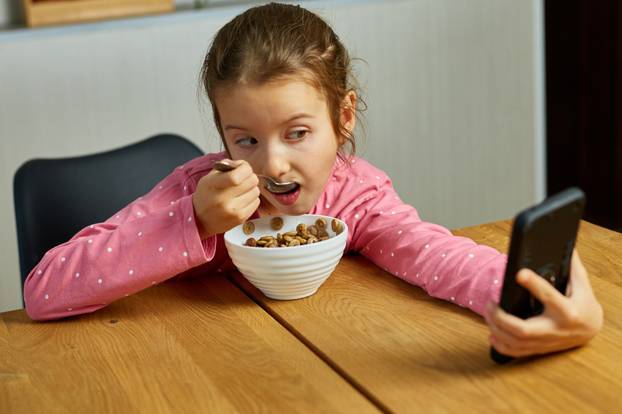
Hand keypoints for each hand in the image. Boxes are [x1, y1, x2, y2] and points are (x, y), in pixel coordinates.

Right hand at [192, 159, 259, 238]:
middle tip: (243, 179)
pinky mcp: (240, 219)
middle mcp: (222, 200)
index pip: (235, 176)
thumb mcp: (209, 177)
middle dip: (250, 177)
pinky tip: (242, 200)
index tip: (243, 168)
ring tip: (240, 191)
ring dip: (251, 188)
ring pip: (256, 191)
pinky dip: (252, 199)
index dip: (245, 168)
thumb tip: (242, 165)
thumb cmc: (207, 195)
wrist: (200, 219)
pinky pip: (256, 202)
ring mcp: (232, 211)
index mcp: (213, 186)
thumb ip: (226, 166)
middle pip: (251, 181)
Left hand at [484, 249, 602, 357]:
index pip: (549, 297)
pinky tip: (492, 333)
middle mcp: (555, 329)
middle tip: (490, 303)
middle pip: (523, 330)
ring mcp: (546, 341)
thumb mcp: (581, 283)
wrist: (591, 329)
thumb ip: (571, 265)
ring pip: (516, 342)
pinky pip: (517, 352)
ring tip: (488, 312)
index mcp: (568, 311)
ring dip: (496, 328)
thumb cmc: (583, 302)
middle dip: (501, 318)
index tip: (520, 273)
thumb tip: (564, 244)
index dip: (534, 285)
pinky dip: (501, 345)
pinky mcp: (539, 348)